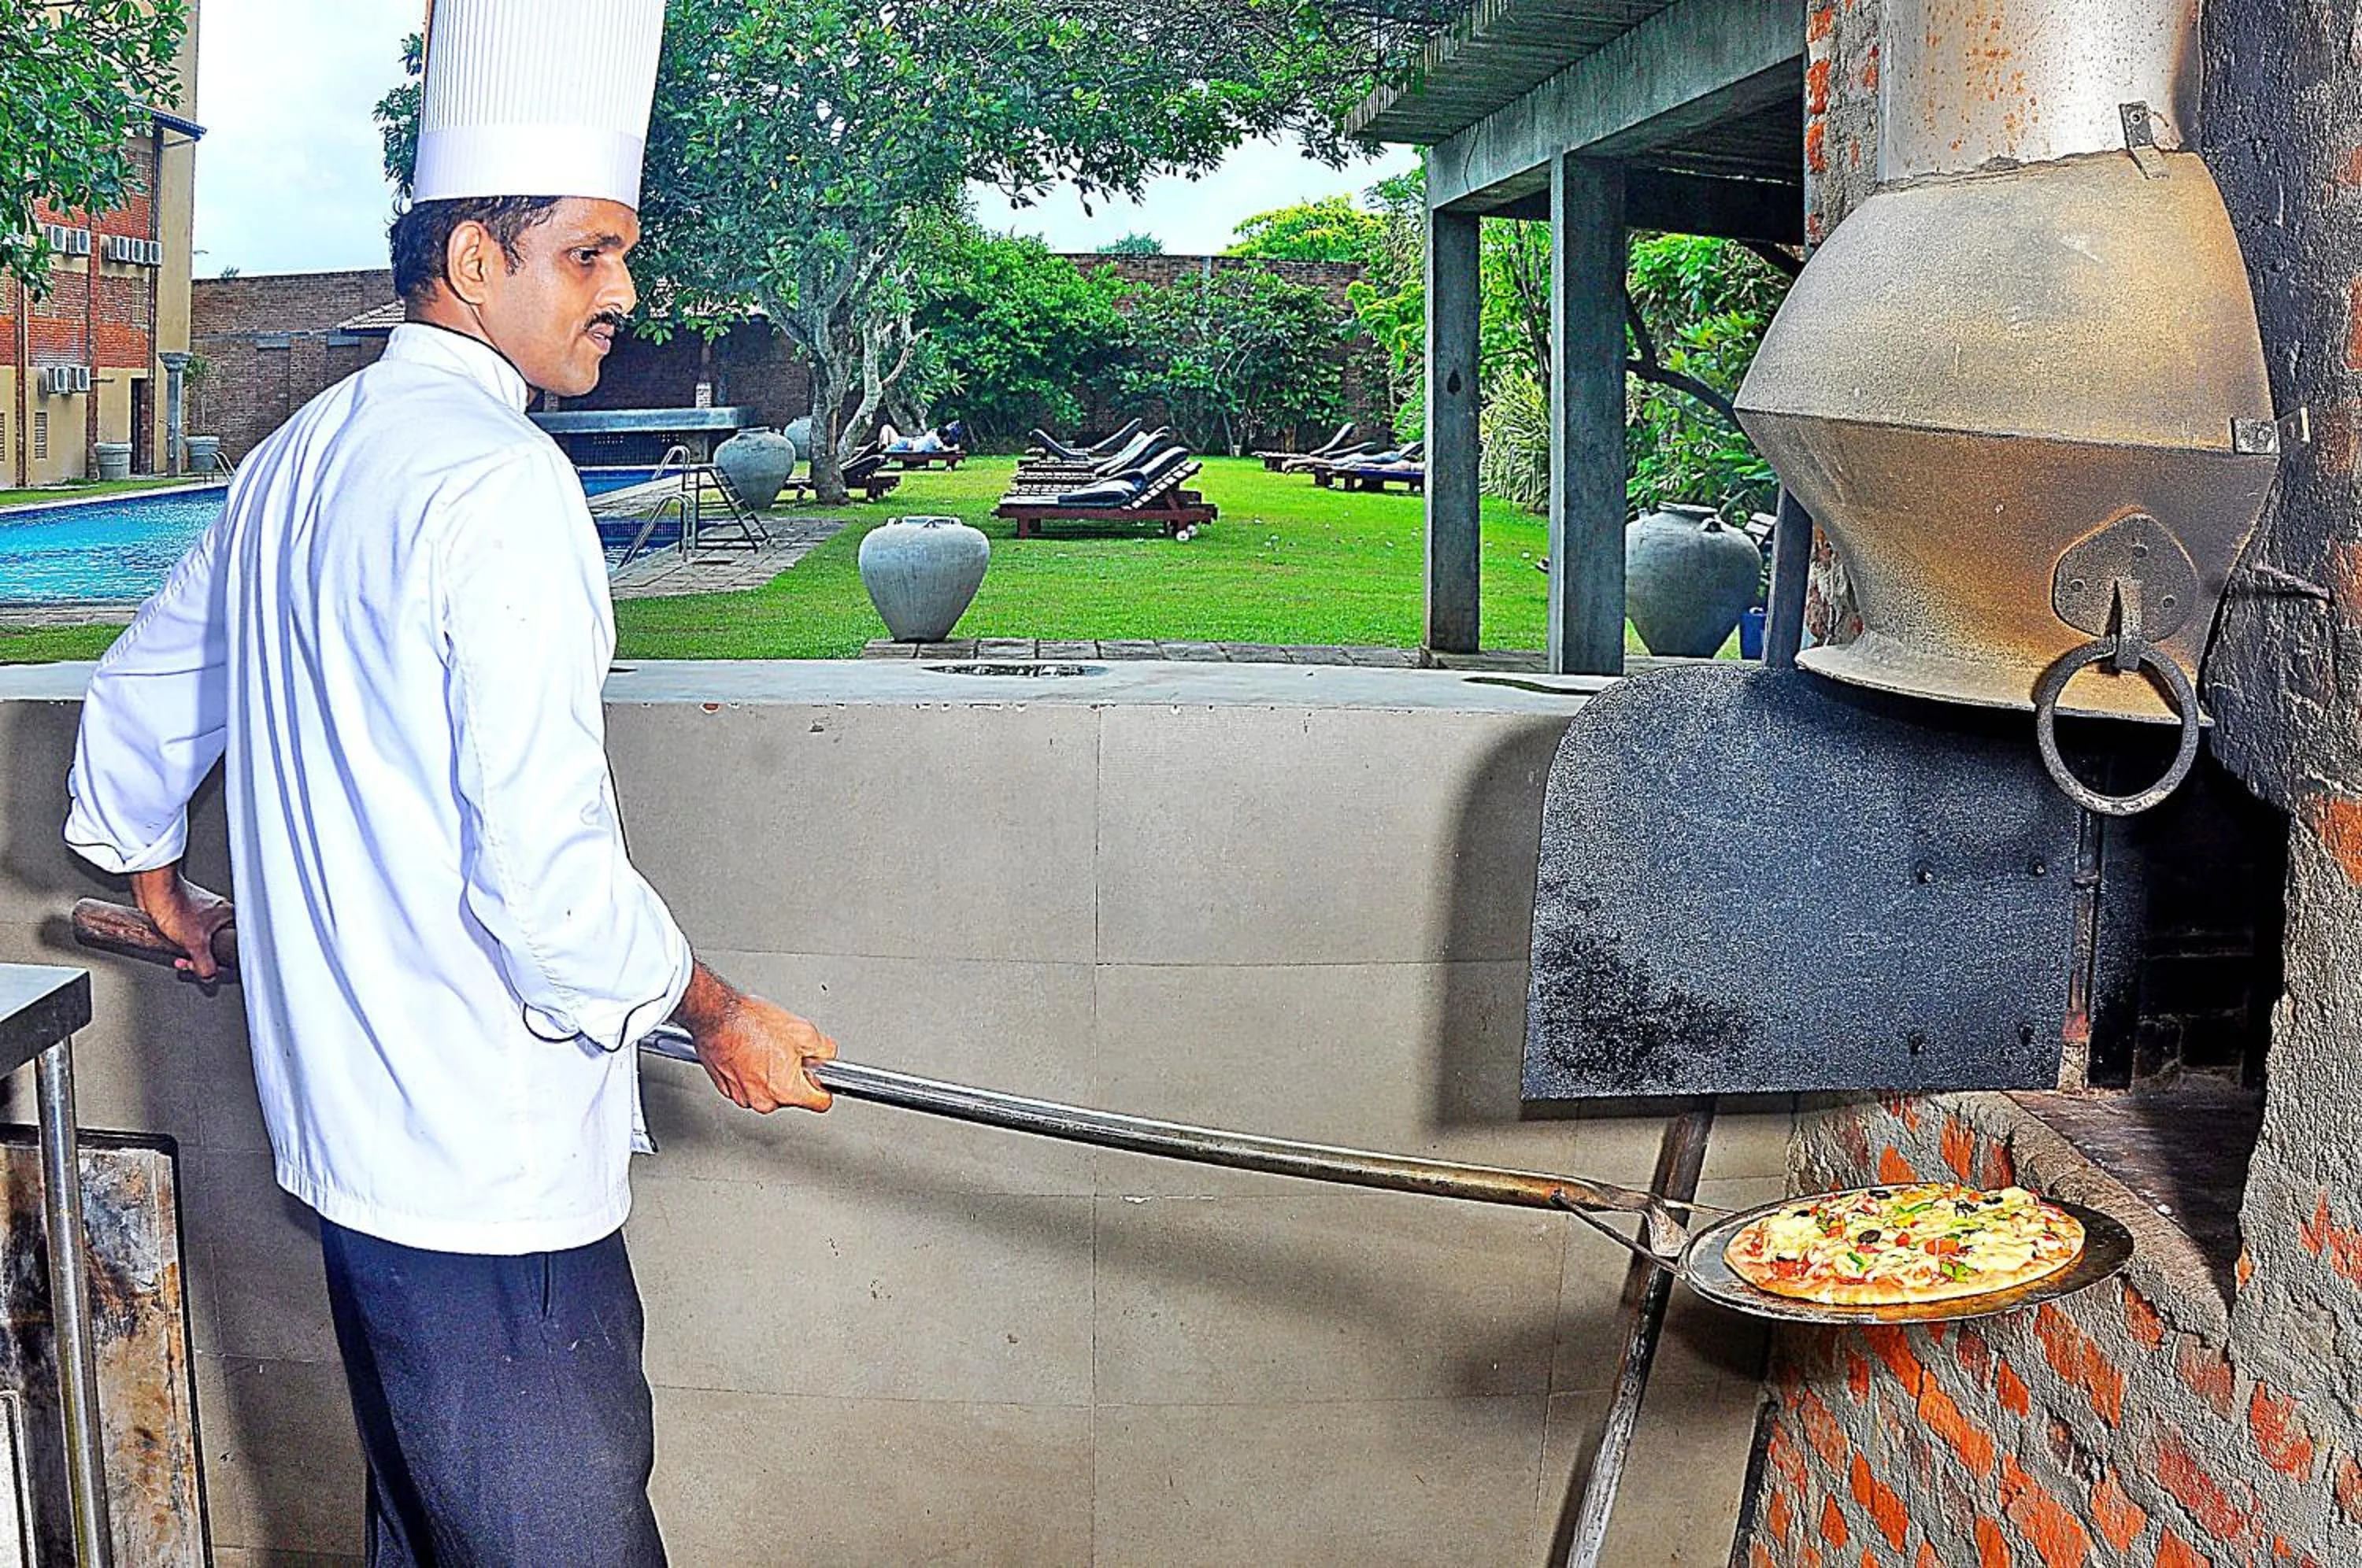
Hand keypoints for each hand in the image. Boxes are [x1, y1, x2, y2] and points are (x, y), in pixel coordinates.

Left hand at [128, 867, 233, 982]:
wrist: (153, 892)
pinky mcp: (187, 912)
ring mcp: (203, 912)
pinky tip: (173, 941)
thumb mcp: (196, 944)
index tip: (206, 967)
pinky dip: (181, 941)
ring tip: (178, 951)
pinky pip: (189, 934)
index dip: (218, 961)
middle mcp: (219, 913)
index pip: (233, 947)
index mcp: (230, 916)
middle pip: (216, 945)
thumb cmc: (176, 906)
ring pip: (201, 940)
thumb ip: (206, 965)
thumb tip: (210, 977)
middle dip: (198, 958)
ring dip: (188, 950)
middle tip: (187, 961)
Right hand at [693, 991, 836, 1113]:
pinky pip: (749, 1086)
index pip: (820, 1103)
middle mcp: (764, 1100)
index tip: (819, 1079)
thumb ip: (824, 1050)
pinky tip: (751, 1053)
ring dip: (771, 1075)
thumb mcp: (804, 1031)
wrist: (718, 1017)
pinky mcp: (728, 1090)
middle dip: (793, 1076)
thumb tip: (826, 1057)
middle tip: (786, 1052)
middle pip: (792, 1096)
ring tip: (766, 1049)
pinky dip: (752, 1073)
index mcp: (786, 1090)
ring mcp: (743, 1097)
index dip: (823, 1087)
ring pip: (769, 1091)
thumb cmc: (751, 1023)